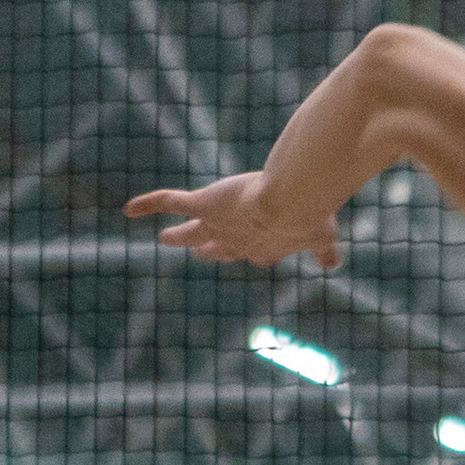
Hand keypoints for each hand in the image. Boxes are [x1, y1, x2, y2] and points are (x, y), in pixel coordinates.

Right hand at [123, 173, 342, 269]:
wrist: (290, 202)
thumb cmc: (310, 216)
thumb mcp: (324, 235)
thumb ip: (326, 250)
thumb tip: (334, 263)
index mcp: (263, 248)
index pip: (254, 254)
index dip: (255, 253)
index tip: (261, 253)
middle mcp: (236, 241)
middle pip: (217, 249)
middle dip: (208, 250)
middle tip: (198, 250)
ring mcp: (216, 223)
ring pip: (190, 232)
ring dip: (177, 236)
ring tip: (165, 239)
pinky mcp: (203, 204)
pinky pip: (170, 203)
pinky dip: (149, 204)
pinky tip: (130, 209)